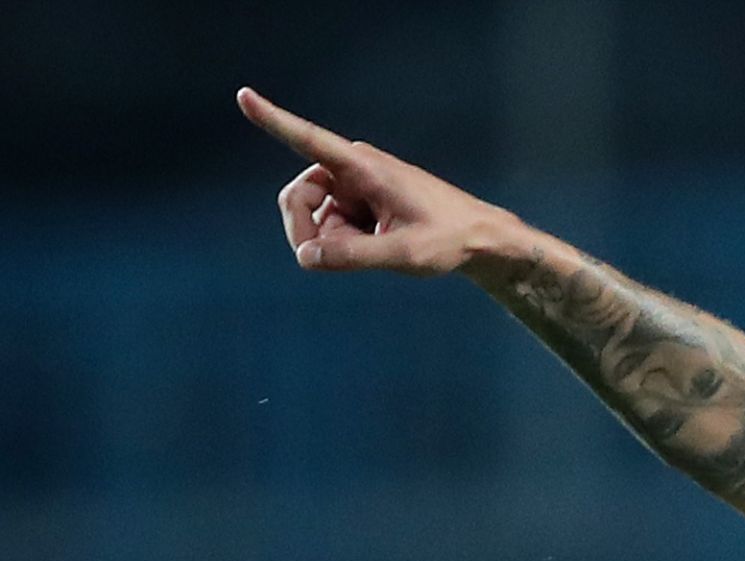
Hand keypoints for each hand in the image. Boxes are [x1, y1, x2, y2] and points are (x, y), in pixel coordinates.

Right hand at [237, 86, 516, 275]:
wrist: (480, 240)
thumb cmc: (449, 240)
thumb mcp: (403, 254)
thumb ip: (353, 257)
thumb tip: (306, 257)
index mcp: (364, 168)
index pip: (310, 140)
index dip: (274, 119)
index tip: (244, 96)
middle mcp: (354, 168)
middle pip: (298, 197)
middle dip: (304, 230)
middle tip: (321, 260)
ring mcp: (356, 185)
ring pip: (314, 217)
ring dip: (332, 241)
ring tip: (374, 250)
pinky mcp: (360, 202)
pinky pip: (332, 226)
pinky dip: (345, 243)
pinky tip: (377, 246)